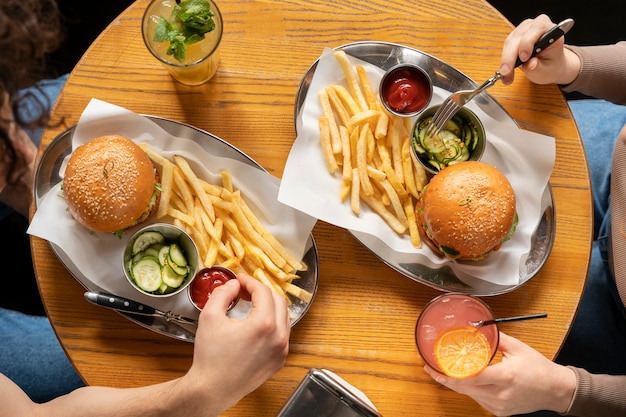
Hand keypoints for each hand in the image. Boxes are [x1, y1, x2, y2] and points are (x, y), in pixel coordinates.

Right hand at [185, 273, 289, 413]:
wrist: (213, 388)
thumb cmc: (210, 357)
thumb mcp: (210, 317)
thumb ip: (222, 293)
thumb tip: (234, 285)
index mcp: (264, 324)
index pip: (263, 291)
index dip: (250, 281)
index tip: (240, 279)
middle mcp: (279, 337)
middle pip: (278, 301)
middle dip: (261, 291)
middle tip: (244, 290)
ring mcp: (281, 350)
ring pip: (283, 317)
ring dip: (269, 306)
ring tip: (250, 305)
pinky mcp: (279, 360)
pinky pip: (282, 334)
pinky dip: (272, 323)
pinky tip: (255, 324)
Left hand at [424, 332, 576, 415]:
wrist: (556, 390)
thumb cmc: (539, 368)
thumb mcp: (518, 348)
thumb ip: (495, 338)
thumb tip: (478, 327)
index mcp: (504, 376)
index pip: (469, 377)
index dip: (448, 374)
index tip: (434, 367)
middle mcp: (499, 394)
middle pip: (464, 388)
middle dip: (445, 379)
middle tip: (431, 368)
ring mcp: (499, 405)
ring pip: (469, 395)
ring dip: (458, 384)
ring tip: (446, 371)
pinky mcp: (500, 411)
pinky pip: (478, 399)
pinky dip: (471, 390)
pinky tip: (467, 380)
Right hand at [499, 14, 579, 85]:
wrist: (549, 64)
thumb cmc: (551, 64)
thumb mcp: (547, 69)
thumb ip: (537, 66)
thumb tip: (529, 64)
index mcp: (552, 30)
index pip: (537, 28)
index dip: (528, 42)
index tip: (523, 58)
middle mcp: (538, 25)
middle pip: (519, 36)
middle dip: (511, 56)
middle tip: (506, 72)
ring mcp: (525, 28)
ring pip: (510, 41)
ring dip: (506, 59)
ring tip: (506, 75)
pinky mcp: (515, 34)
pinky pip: (506, 45)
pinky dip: (505, 59)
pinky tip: (505, 70)